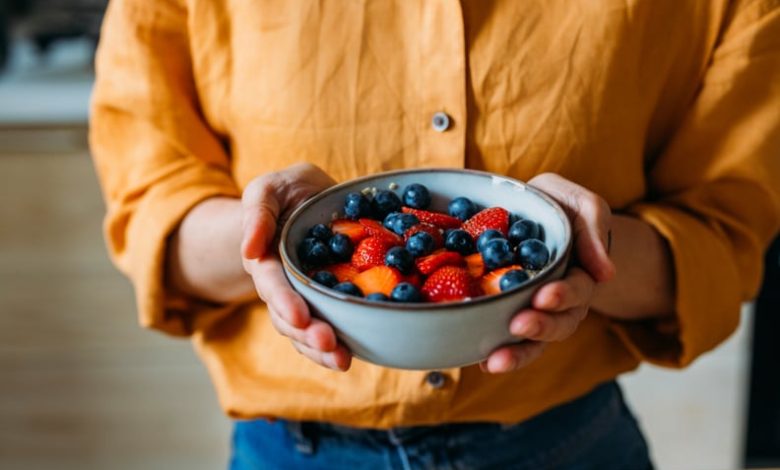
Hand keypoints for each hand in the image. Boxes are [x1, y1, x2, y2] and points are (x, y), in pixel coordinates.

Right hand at [241, 163, 351, 370]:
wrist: (311, 196)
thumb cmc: (286, 191)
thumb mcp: (268, 189)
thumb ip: (257, 212)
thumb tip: (249, 250)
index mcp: (266, 260)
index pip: (272, 285)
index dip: (284, 302)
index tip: (299, 316)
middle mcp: (284, 285)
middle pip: (288, 317)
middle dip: (306, 333)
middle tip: (328, 343)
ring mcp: (306, 296)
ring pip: (307, 330)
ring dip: (322, 349)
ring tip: (342, 360)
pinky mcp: (330, 300)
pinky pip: (332, 325)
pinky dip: (342, 342)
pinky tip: (355, 353)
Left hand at [481, 173, 615, 372]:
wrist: (530, 212)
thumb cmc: (559, 206)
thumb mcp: (581, 204)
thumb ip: (595, 228)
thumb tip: (606, 273)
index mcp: (581, 274)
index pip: (577, 290)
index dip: (563, 296)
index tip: (545, 296)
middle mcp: (561, 301)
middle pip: (558, 324)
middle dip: (540, 327)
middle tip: (519, 325)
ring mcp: (535, 311)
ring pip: (533, 341)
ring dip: (517, 353)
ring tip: (495, 362)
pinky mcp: (508, 314)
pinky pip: (505, 339)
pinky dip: (493, 352)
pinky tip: (478, 361)